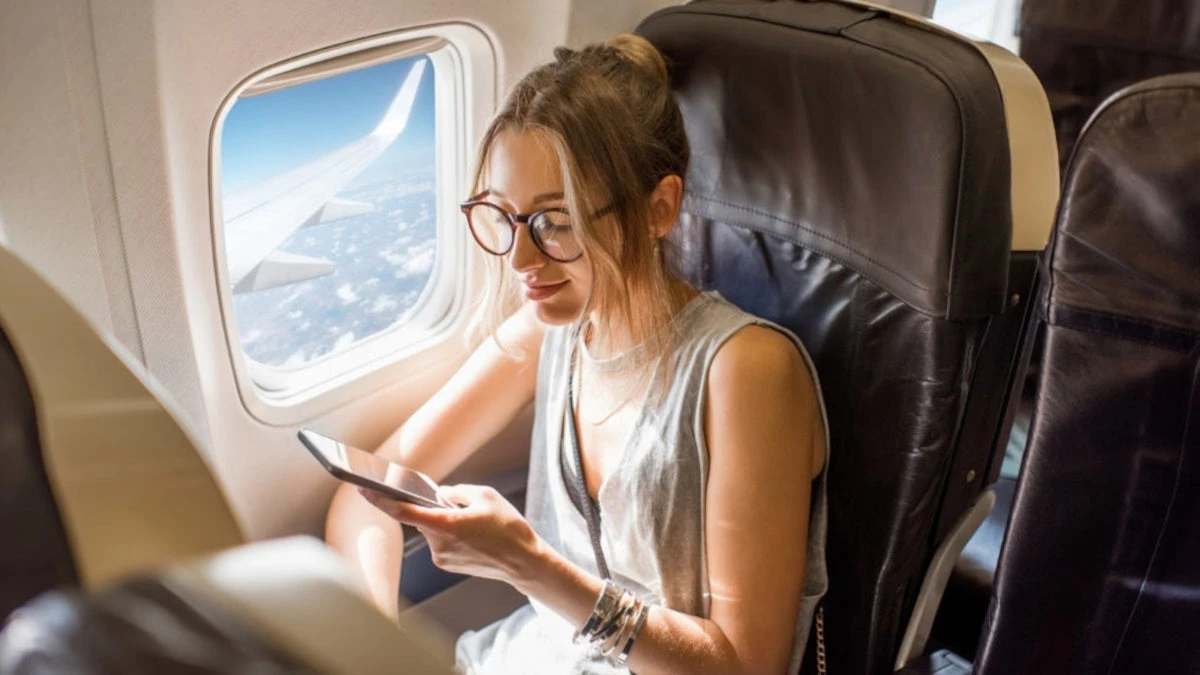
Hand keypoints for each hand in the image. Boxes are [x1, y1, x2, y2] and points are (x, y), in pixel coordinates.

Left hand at [357, 484, 544, 587]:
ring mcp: (442, 557)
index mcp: (446, 524)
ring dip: (444, 521)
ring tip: (474, 523)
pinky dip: (450, 533)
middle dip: (434, 508)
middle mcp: (439, 544)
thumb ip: (457, 492)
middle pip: (422, 518)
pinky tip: (472, 534)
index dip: (381, 500)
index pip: (403, 511)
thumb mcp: (486, 496)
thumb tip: (440, 495)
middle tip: (459, 505)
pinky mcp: (447, 564)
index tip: (364, 489)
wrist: (524, 562)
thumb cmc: (509, 528)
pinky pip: (440, 541)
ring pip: (432, 529)